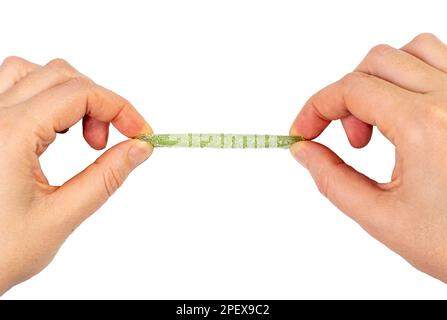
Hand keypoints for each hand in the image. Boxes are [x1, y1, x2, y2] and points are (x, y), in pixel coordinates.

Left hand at [0, 57, 152, 293]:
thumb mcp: (60, 217)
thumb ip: (106, 177)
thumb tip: (139, 149)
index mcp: (9, 135)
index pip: (80, 93)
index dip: (120, 108)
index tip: (140, 134)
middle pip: (61, 75)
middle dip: (99, 103)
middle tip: (109, 143)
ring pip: (32, 73)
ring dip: (69, 94)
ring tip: (79, 132)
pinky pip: (11, 87)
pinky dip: (43, 96)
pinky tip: (52, 128)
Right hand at [290, 33, 446, 281]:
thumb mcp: (381, 218)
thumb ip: (331, 179)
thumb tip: (304, 151)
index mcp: (425, 127)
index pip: (351, 90)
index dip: (315, 107)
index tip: (304, 131)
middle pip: (376, 62)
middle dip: (345, 97)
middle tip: (350, 139)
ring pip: (413, 51)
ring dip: (380, 79)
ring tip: (381, 122)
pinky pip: (442, 62)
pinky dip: (412, 76)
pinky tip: (408, 112)